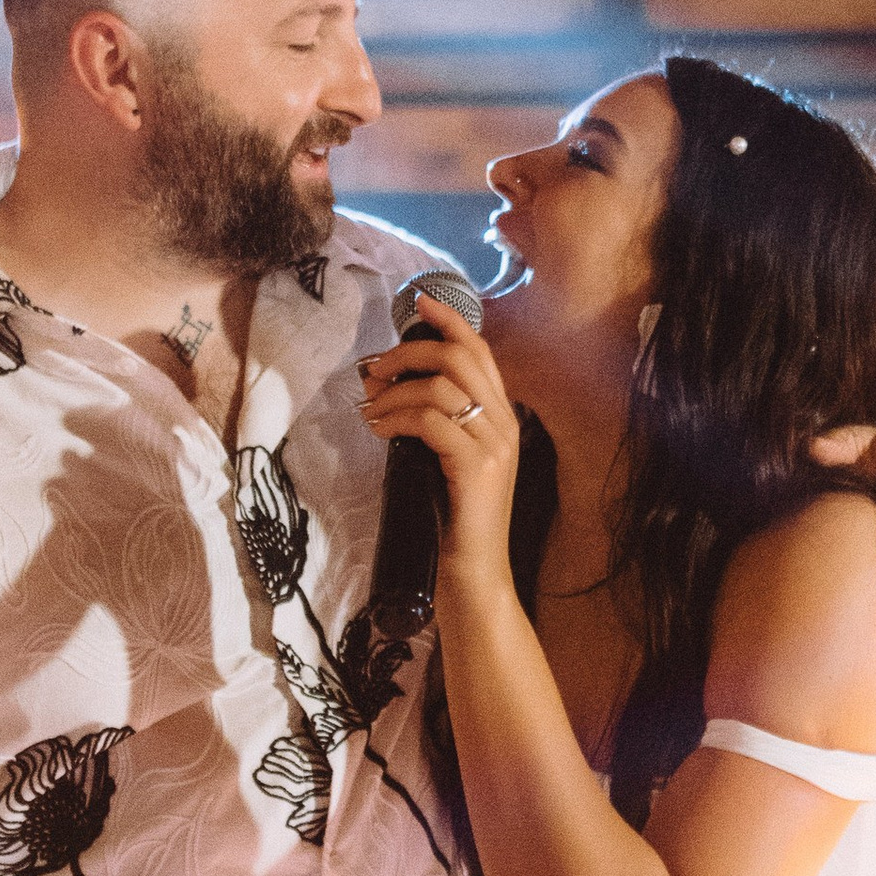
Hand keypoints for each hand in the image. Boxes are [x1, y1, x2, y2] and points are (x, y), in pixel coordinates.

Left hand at [357, 303, 521, 583]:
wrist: (474, 573)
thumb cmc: (453, 519)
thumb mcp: (446, 460)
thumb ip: (437, 424)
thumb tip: (392, 390)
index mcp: (502, 417)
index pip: (481, 351)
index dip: (450, 321)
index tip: (419, 302)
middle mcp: (505, 423)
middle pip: (460, 357)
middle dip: (410, 352)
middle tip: (375, 370)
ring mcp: (495, 445)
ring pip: (440, 387)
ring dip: (394, 392)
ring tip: (370, 410)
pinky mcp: (477, 467)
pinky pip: (431, 421)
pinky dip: (397, 418)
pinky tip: (379, 429)